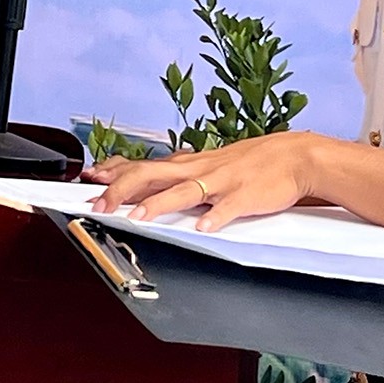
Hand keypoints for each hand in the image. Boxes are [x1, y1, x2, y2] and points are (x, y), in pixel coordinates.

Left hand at [85, 132, 323, 232]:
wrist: (294, 156)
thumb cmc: (250, 163)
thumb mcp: (208, 163)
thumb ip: (179, 175)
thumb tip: (150, 181)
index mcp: (189, 165)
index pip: (142, 165)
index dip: (114, 172)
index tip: (89, 178)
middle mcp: (198, 170)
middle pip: (153, 175)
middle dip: (123, 189)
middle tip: (100, 204)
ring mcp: (221, 182)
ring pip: (184, 191)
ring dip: (159, 204)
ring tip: (138, 217)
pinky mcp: (245, 196)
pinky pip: (228, 207)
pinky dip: (215, 216)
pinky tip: (204, 226)